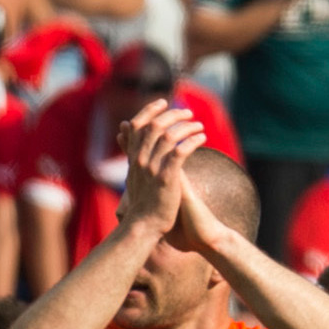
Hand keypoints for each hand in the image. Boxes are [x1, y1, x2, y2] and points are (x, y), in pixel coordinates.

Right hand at [115, 99, 202, 236]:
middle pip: (155, 126)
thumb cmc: (142, 202)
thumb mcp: (133, 174)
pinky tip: (202, 138)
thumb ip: (132, 153)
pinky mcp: (166, 178)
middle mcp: (140, 160)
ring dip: (186, 127)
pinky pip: (180, 151)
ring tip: (199, 126)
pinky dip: (192, 141)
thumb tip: (126, 135)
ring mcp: (152, 168)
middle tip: (188, 113)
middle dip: (173, 115)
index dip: (150, 110)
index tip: (164, 102)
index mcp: (133, 157)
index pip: (138, 124)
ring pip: (169, 136)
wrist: (144, 225)